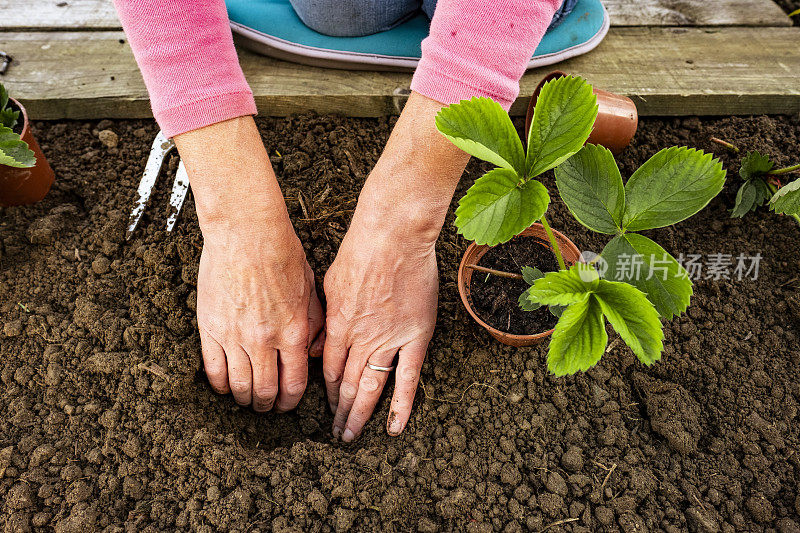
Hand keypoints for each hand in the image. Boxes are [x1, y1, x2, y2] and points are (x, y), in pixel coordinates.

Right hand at [175, 116, 323, 410]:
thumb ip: (314, 324)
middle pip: (266, 390)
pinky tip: (224, 387)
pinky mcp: (211, 328)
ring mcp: (235, 336)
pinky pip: (213, 369)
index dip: (291, 401)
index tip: (288, 405)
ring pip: (239, 385)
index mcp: (294, 331)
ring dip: (244, 398)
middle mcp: (265, 339)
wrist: (246, 232)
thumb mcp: (311, 289)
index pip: (294, 382)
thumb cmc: (283, 254)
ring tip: (246, 400)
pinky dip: (219, 385)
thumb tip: (314, 354)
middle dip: (268, 405)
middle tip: (267, 407)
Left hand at [323, 208, 437, 439]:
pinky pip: (407, 377)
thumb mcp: (330, 283)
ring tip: (353, 436)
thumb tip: (318, 346)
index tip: (327, 406)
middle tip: (336, 433)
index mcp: (338, 326)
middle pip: (347, 384)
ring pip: (371, 386)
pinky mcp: (414, 336)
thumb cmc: (361, 252)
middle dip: (339, 411)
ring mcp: (388, 340)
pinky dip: (401, 404)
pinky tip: (394, 426)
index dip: (328, 392)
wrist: (393, 237)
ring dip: (360, 414)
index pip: (330, 370)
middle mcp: (360, 339)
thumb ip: (324, 318)